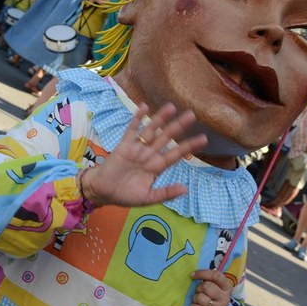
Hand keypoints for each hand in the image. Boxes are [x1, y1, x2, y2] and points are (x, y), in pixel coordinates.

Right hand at [82, 103, 206, 207]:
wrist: (103, 192)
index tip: (203, 139)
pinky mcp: (124, 145)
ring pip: (152, 130)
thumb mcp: (148, 198)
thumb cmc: (125, 195)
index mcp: (157, 166)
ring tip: (171, 107)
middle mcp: (150, 154)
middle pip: (167, 137)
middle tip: (192, 115)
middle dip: (179, 126)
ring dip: (161, 118)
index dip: (189, 146)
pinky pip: (132, 129)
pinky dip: (137, 119)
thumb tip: (185, 189)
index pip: (176, 153)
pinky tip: (144, 107)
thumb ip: (166, 193)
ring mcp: (137, 148)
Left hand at [189, 269, 232, 305]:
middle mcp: (225, 298)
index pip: (215, 275)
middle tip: (200, 293)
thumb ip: (208, 279)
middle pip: (205, 286)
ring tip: (200, 302)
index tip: (192, 275)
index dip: (202, 273)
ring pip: (199, 297)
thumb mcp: (213, 286)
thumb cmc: (210, 297)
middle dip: (198, 288)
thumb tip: (193, 273)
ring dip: (195, 299)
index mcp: (227, 287)